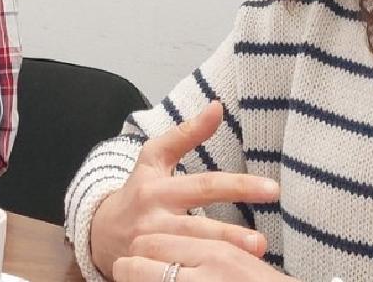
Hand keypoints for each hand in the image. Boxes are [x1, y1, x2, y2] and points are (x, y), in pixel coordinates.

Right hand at [89, 102, 278, 276]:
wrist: (99, 231)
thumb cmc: (138, 191)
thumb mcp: (154, 158)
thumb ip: (187, 133)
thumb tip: (217, 107)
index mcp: (158, 188)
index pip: (204, 185)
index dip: (238, 187)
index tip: (272, 189)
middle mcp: (153, 218)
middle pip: (196, 225)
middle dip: (230, 234)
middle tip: (261, 240)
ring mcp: (149, 248)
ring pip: (186, 253)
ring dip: (220, 255)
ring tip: (254, 257)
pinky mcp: (146, 270)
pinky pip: (177, 274)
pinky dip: (200, 273)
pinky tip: (226, 274)